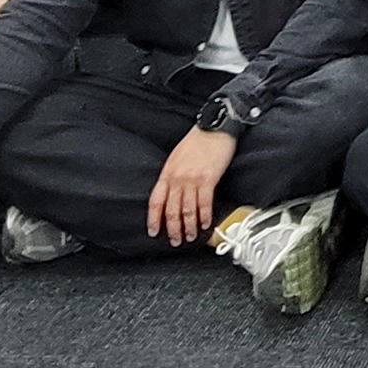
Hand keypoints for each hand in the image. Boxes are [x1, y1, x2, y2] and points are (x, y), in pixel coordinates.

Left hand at [144, 126, 236, 246]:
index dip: (153, 218)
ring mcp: (192, 179)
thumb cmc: (197, 141)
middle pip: (171, 209)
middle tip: (175, 240)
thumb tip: (170, 192)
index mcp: (167, 173)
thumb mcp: (176, 157)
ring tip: (190, 236)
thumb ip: (172, 175)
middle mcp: (177, 178)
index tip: (154, 231)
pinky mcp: (208, 179)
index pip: (156, 201)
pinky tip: (205, 224)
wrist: (214, 127)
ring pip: (187, 210)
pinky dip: (204, 216)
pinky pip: (204, 203)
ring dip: (188, 227)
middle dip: (173, 228)